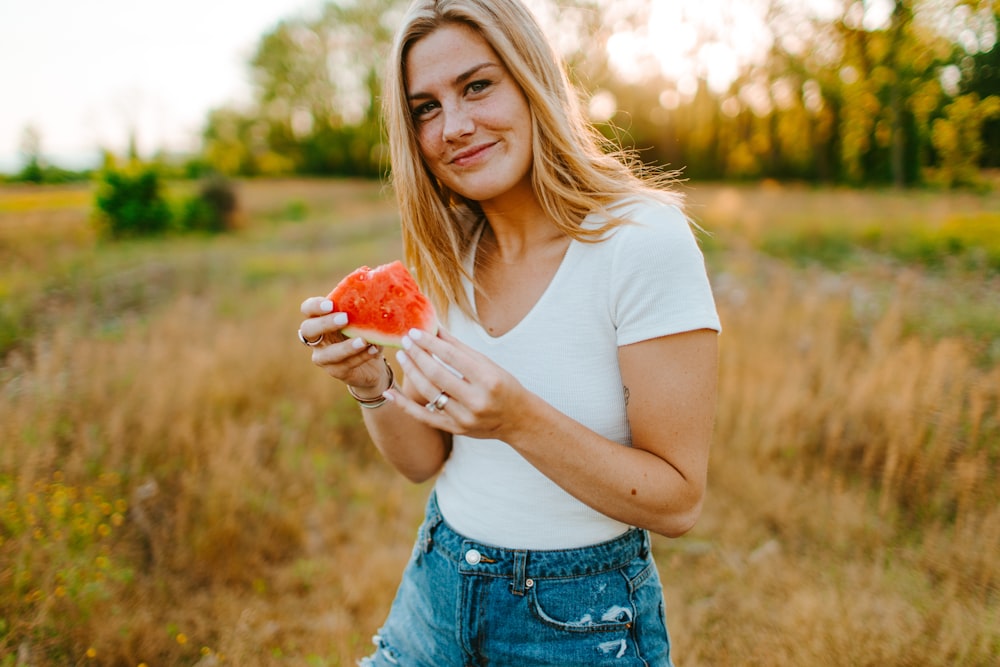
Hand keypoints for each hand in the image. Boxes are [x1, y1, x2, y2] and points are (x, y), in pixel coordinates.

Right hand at [298, 296, 388, 393]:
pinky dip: (360, 357)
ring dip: (345, 347)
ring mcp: (323, 357)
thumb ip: (365, 307)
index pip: (308, 309)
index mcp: (320, 319)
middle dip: (325, 323)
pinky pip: (345, 365)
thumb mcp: (365, 319)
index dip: (315, 306)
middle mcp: (316, 338)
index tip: (331, 304)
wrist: (372, 365)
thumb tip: (378, 289)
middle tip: (345, 318)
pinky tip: (373, 350)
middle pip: (307, 329)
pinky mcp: (335, 371)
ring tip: (364, 340)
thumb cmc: (364, 333)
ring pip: (326, 354)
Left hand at [389, 327, 526, 438]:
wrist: (518, 420)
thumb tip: (434, 328)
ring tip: (402, 356)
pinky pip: (424, 416)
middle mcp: (476, 400)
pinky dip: (404, 404)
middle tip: (404, 341)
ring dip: (411, 372)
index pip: (452, 356)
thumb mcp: (487, 364)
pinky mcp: (455, 429)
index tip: (414, 332)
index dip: (430, 343)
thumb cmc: (503, 386)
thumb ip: (459, 348)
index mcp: (487, 379)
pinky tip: (390, 391)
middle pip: (437, 374)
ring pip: (428, 393)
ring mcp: (464, 418)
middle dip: (417, 355)